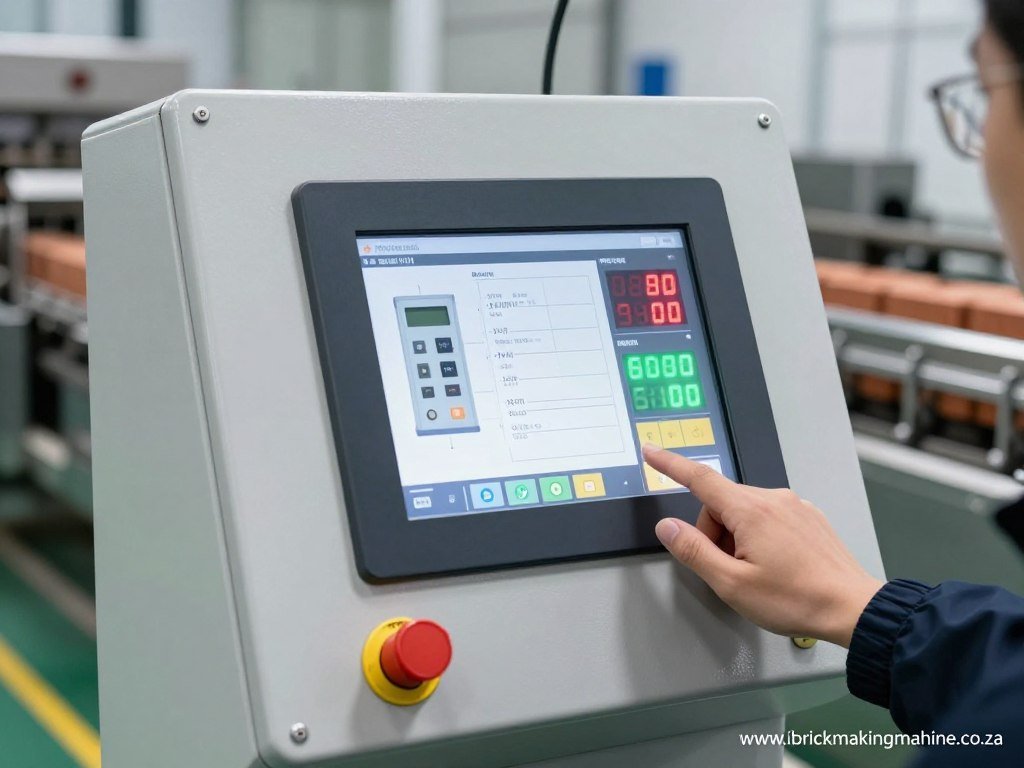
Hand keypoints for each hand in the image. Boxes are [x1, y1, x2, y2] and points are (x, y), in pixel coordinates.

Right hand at [643, 444, 882, 647]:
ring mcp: (794, 506)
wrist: (852, 608)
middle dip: (713, 534)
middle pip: (721, 503)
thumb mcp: (732, 584)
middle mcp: (773, 499)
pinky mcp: (808, 517)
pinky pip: (769, 518)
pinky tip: (775, 567)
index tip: (652, 452)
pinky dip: (760, 538)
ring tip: (758, 574)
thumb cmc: (796, 599)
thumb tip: (667, 528)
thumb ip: (694, 551)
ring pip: (745, 512)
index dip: (671, 465)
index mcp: (751, 510)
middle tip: (729, 571)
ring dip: (737, 538)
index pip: (699, 478)